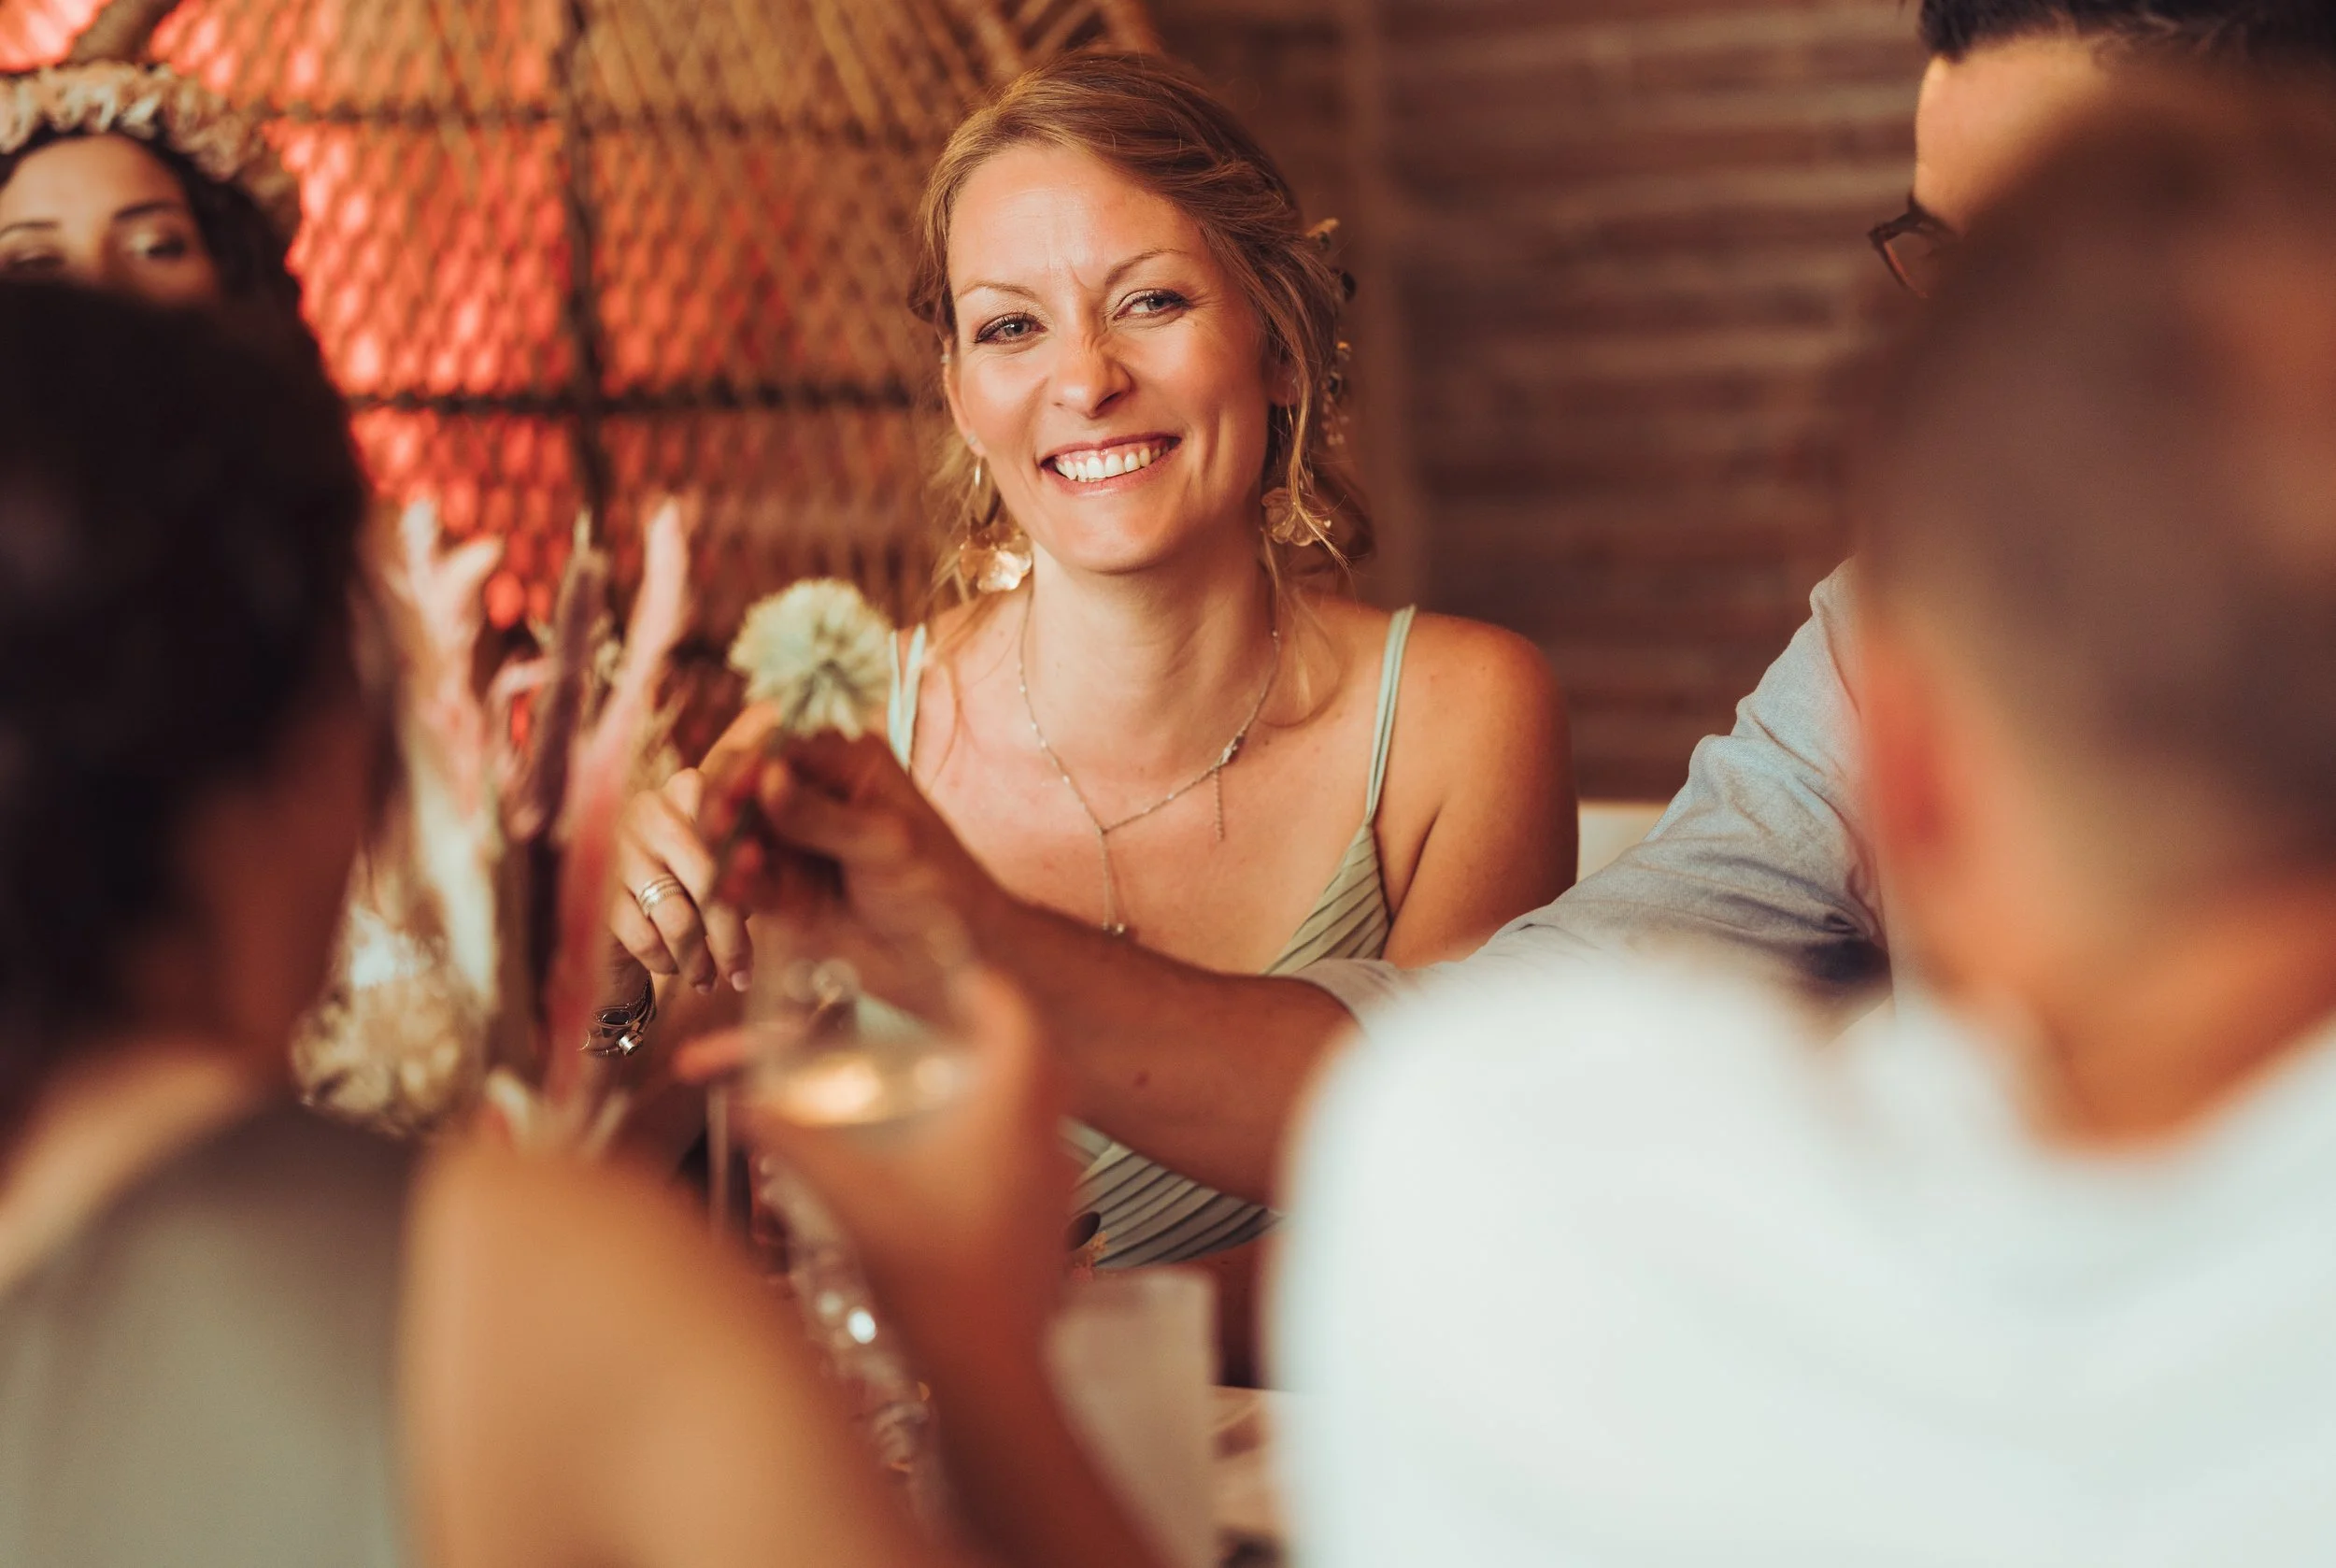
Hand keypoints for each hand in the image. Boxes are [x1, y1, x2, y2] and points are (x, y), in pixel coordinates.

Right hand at [608, 764, 754, 993]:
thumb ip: (751, 868)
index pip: (733, 829)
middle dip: (730, 938)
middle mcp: (650, 809)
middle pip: (710, 880)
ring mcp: (617, 847)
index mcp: (688, 790)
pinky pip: (646, 938)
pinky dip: (666, 961)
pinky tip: (674, 968)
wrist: (619, 922)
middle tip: (743, 975)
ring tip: (709, 980)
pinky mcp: (595, 891)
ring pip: (678, 918)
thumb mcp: (725, 871)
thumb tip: (764, 885)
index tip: (763, 911)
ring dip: (699, 961)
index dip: (752, 872)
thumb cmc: (689, 891)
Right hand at [677, 968, 1072, 1359]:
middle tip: (965, 1031)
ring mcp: (1061, 1186)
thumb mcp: (849, 1197)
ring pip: (1051, 1113)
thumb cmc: (928, 1277)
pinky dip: (1019, 1147)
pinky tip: (973, 1172)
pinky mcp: (1058, 1226)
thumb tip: (744, 1106)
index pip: (1016, 1021)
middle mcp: (1046, 1138)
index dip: (990, 994)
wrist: (987, 1367)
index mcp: (1006, 1112)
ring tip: (965, 1094)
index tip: (964, 983)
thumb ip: (793, 1142)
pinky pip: (1050, 1162)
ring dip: (1017, 1092)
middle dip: (1006, 1038)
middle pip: (1042, 1060)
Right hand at [732, 729, 1005, 965]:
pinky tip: (730, 890)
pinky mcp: (782, 892)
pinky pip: (743, 881)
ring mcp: (794, 845)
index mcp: (846, 764)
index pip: (781, 747)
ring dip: (724, 844)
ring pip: (737, 833)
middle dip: (725, 803)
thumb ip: (822, 816)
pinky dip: (731, 883)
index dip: (749, 764)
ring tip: (735, 861)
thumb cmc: (939, 885)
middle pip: (747, 786)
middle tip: (716, 826)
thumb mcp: (886, 842)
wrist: (954, 961)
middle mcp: (812, 797)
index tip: (733, 787)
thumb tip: (767, 776)